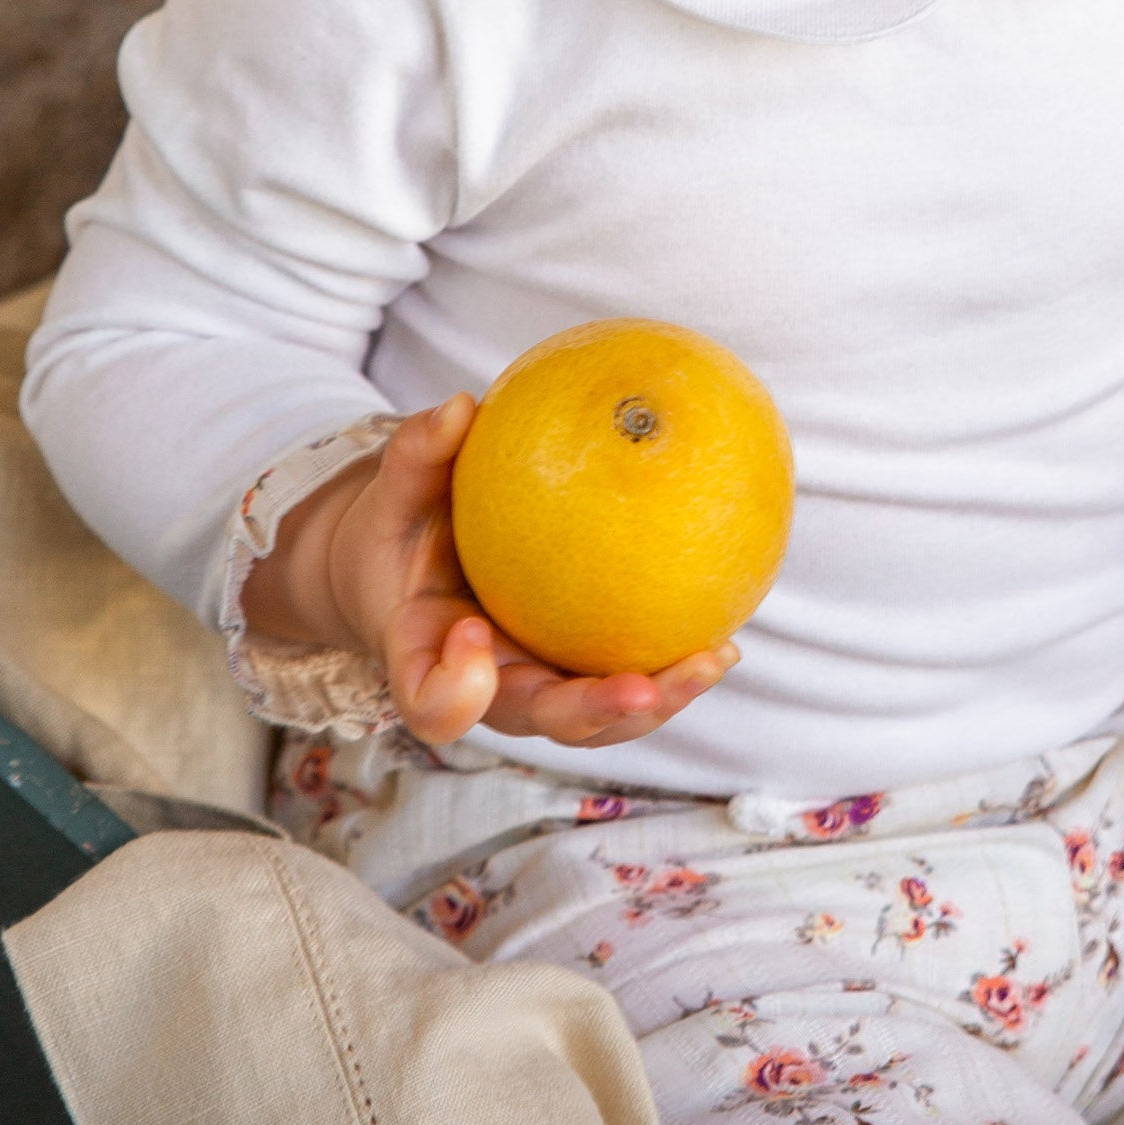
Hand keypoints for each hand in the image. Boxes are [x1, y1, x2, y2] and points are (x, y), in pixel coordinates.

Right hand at [240, 394, 737, 753]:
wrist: (416, 565)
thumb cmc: (405, 526)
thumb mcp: (399, 490)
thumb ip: (418, 453)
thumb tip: (461, 406)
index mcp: (427, 656)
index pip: (430, 699)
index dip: (451, 689)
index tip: (473, 635)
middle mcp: (487, 687)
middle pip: (536, 718)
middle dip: (591, 711)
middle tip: (639, 689)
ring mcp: (536, 690)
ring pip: (597, 718)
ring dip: (657, 701)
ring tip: (710, 661)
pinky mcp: (576, 677)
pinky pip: (627, 679)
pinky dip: (674, 669)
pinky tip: (724, 640)